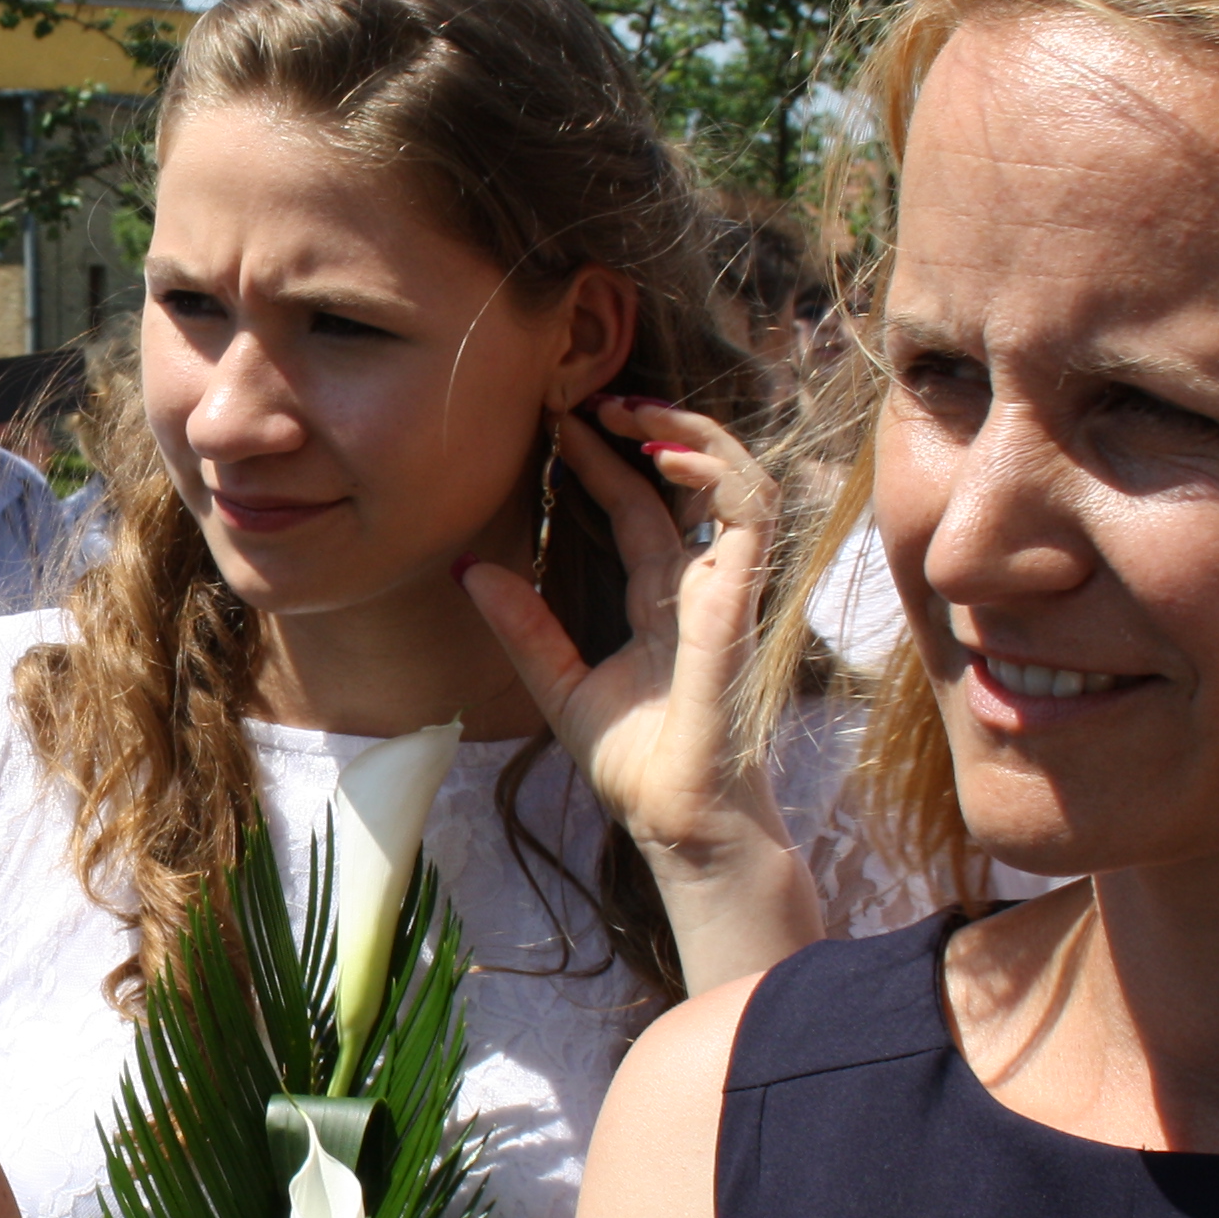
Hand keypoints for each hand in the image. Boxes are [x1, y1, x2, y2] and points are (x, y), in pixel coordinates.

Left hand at [458, 396, 792, 868]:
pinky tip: (664, 453)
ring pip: (733, 478)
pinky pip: (750, 510)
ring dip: (687, 431)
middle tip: (588, 398)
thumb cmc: (637, 767)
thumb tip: (467, 568)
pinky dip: (716, 469)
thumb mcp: (558, 683)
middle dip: (644, 427)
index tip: (556, 423)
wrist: (679, 819)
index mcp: (659, 601)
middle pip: (681, 481)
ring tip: (627, 408)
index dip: (601, 463)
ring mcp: (725, 585)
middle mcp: (697, 583)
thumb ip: (521, 626)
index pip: (636, 510)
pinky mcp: (744, 594)